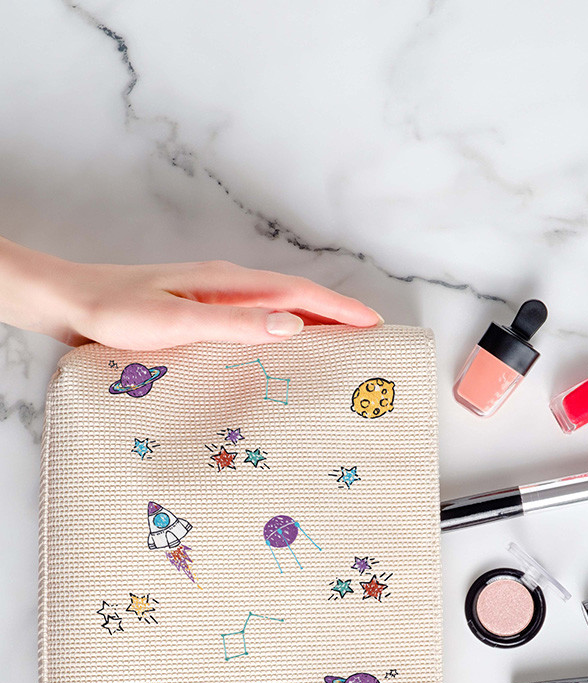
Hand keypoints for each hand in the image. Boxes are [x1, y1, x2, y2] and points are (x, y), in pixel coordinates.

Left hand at [0, 236, 381, 348]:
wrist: (70, 302)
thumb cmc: (115, 313)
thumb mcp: (176, 324)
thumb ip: (235, 324)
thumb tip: (294, 326)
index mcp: (228, 284)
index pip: (299, 294)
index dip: (340, 310)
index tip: (376, 326)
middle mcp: (226, 286)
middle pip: (295, 298)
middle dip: (336, 317)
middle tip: (369, 343)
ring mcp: (213, 298)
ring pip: (277, 308)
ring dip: (310, 325)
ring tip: (338, 351)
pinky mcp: (199, 313)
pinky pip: (254, 320)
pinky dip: (279, 332)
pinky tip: (279, 353)